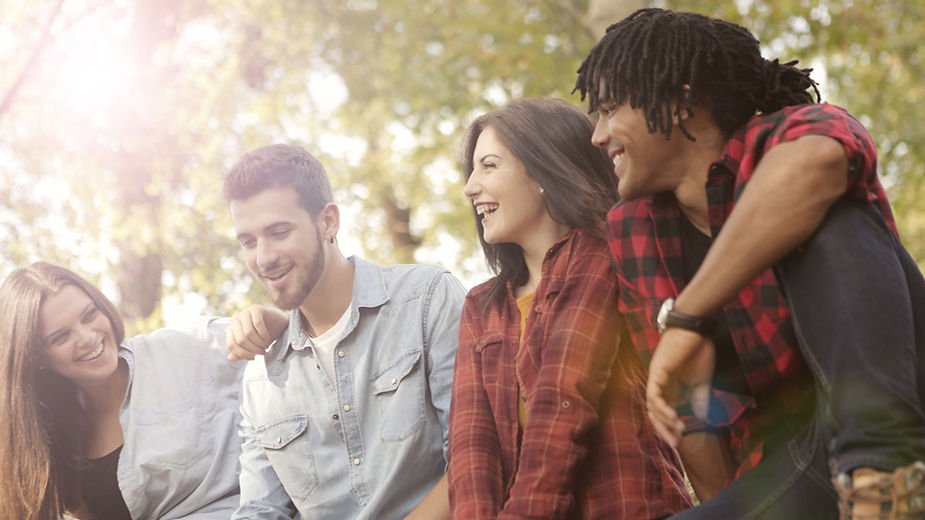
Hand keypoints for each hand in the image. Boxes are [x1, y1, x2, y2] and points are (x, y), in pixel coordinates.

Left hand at [226, 305, 287, 360]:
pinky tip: (267, 338)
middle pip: (240, 340)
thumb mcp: (251, 347)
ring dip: (259, 343)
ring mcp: (245, 313)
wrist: (278, 324)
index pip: (231, 345)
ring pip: (248, 333)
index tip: (254, 357)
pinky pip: (257, 324)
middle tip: (262, 352)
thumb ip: (240, 353)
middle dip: (253, 349)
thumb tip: (230, 358)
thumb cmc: (263, 336)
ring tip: (265, 346)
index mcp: (231, 329)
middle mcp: (235, 320)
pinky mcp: (255, 309)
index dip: (242, 354)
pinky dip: (264, 335)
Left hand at [646, 327, 715, 446]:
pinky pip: (654, 394)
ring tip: (679, 429)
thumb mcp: (702, 380)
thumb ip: (700, 398)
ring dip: (665, 421)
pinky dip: (661, 407)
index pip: (665, 412)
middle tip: (676, 443)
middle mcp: (659, 384)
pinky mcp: (657, 372)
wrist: (696, 329)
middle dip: (664, 430)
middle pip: (655, 412)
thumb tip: (702, 417)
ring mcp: (656, 378)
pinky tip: (673, 417)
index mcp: (670, 387)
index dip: (670, 427)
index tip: (681, 441)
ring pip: (653, 406)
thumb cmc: (698, 350)